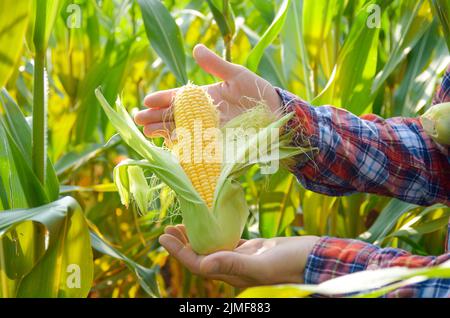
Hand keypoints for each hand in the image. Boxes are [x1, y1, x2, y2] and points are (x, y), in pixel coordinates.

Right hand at [134, 44, 282, 136]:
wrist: (276, 114)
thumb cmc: (257, 92)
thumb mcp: (236, 75)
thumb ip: (215, 65)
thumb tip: (195, 49)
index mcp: (204, 96)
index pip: (178, 97)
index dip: (162, 99)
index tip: (147, 100)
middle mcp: (203, 114)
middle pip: (174, 116)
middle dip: (155, 117)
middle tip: (138, 120)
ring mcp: (208, 129)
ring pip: (181, 131)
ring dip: (163, 131)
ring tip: (147, 133)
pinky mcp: (217, 142)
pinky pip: (196, 145)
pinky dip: (182, 146)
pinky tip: (169, 145)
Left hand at [159, 224, 319, 287]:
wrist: (314, 258)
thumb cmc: (290, 264)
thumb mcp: (261, 265)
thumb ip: (233, 264)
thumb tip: (203, 265)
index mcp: (232, 274)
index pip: (197, 263)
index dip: (178, 252)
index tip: (163, 237)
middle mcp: (233, 267)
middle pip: (201, 255)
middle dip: (183, 243)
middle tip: (168, 228)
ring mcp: (243, 258)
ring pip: (212, 247)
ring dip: (196, 236)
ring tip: (183, 223)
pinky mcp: (252, 248)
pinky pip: (228, 240)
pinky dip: (216, 231)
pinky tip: (210, 221)